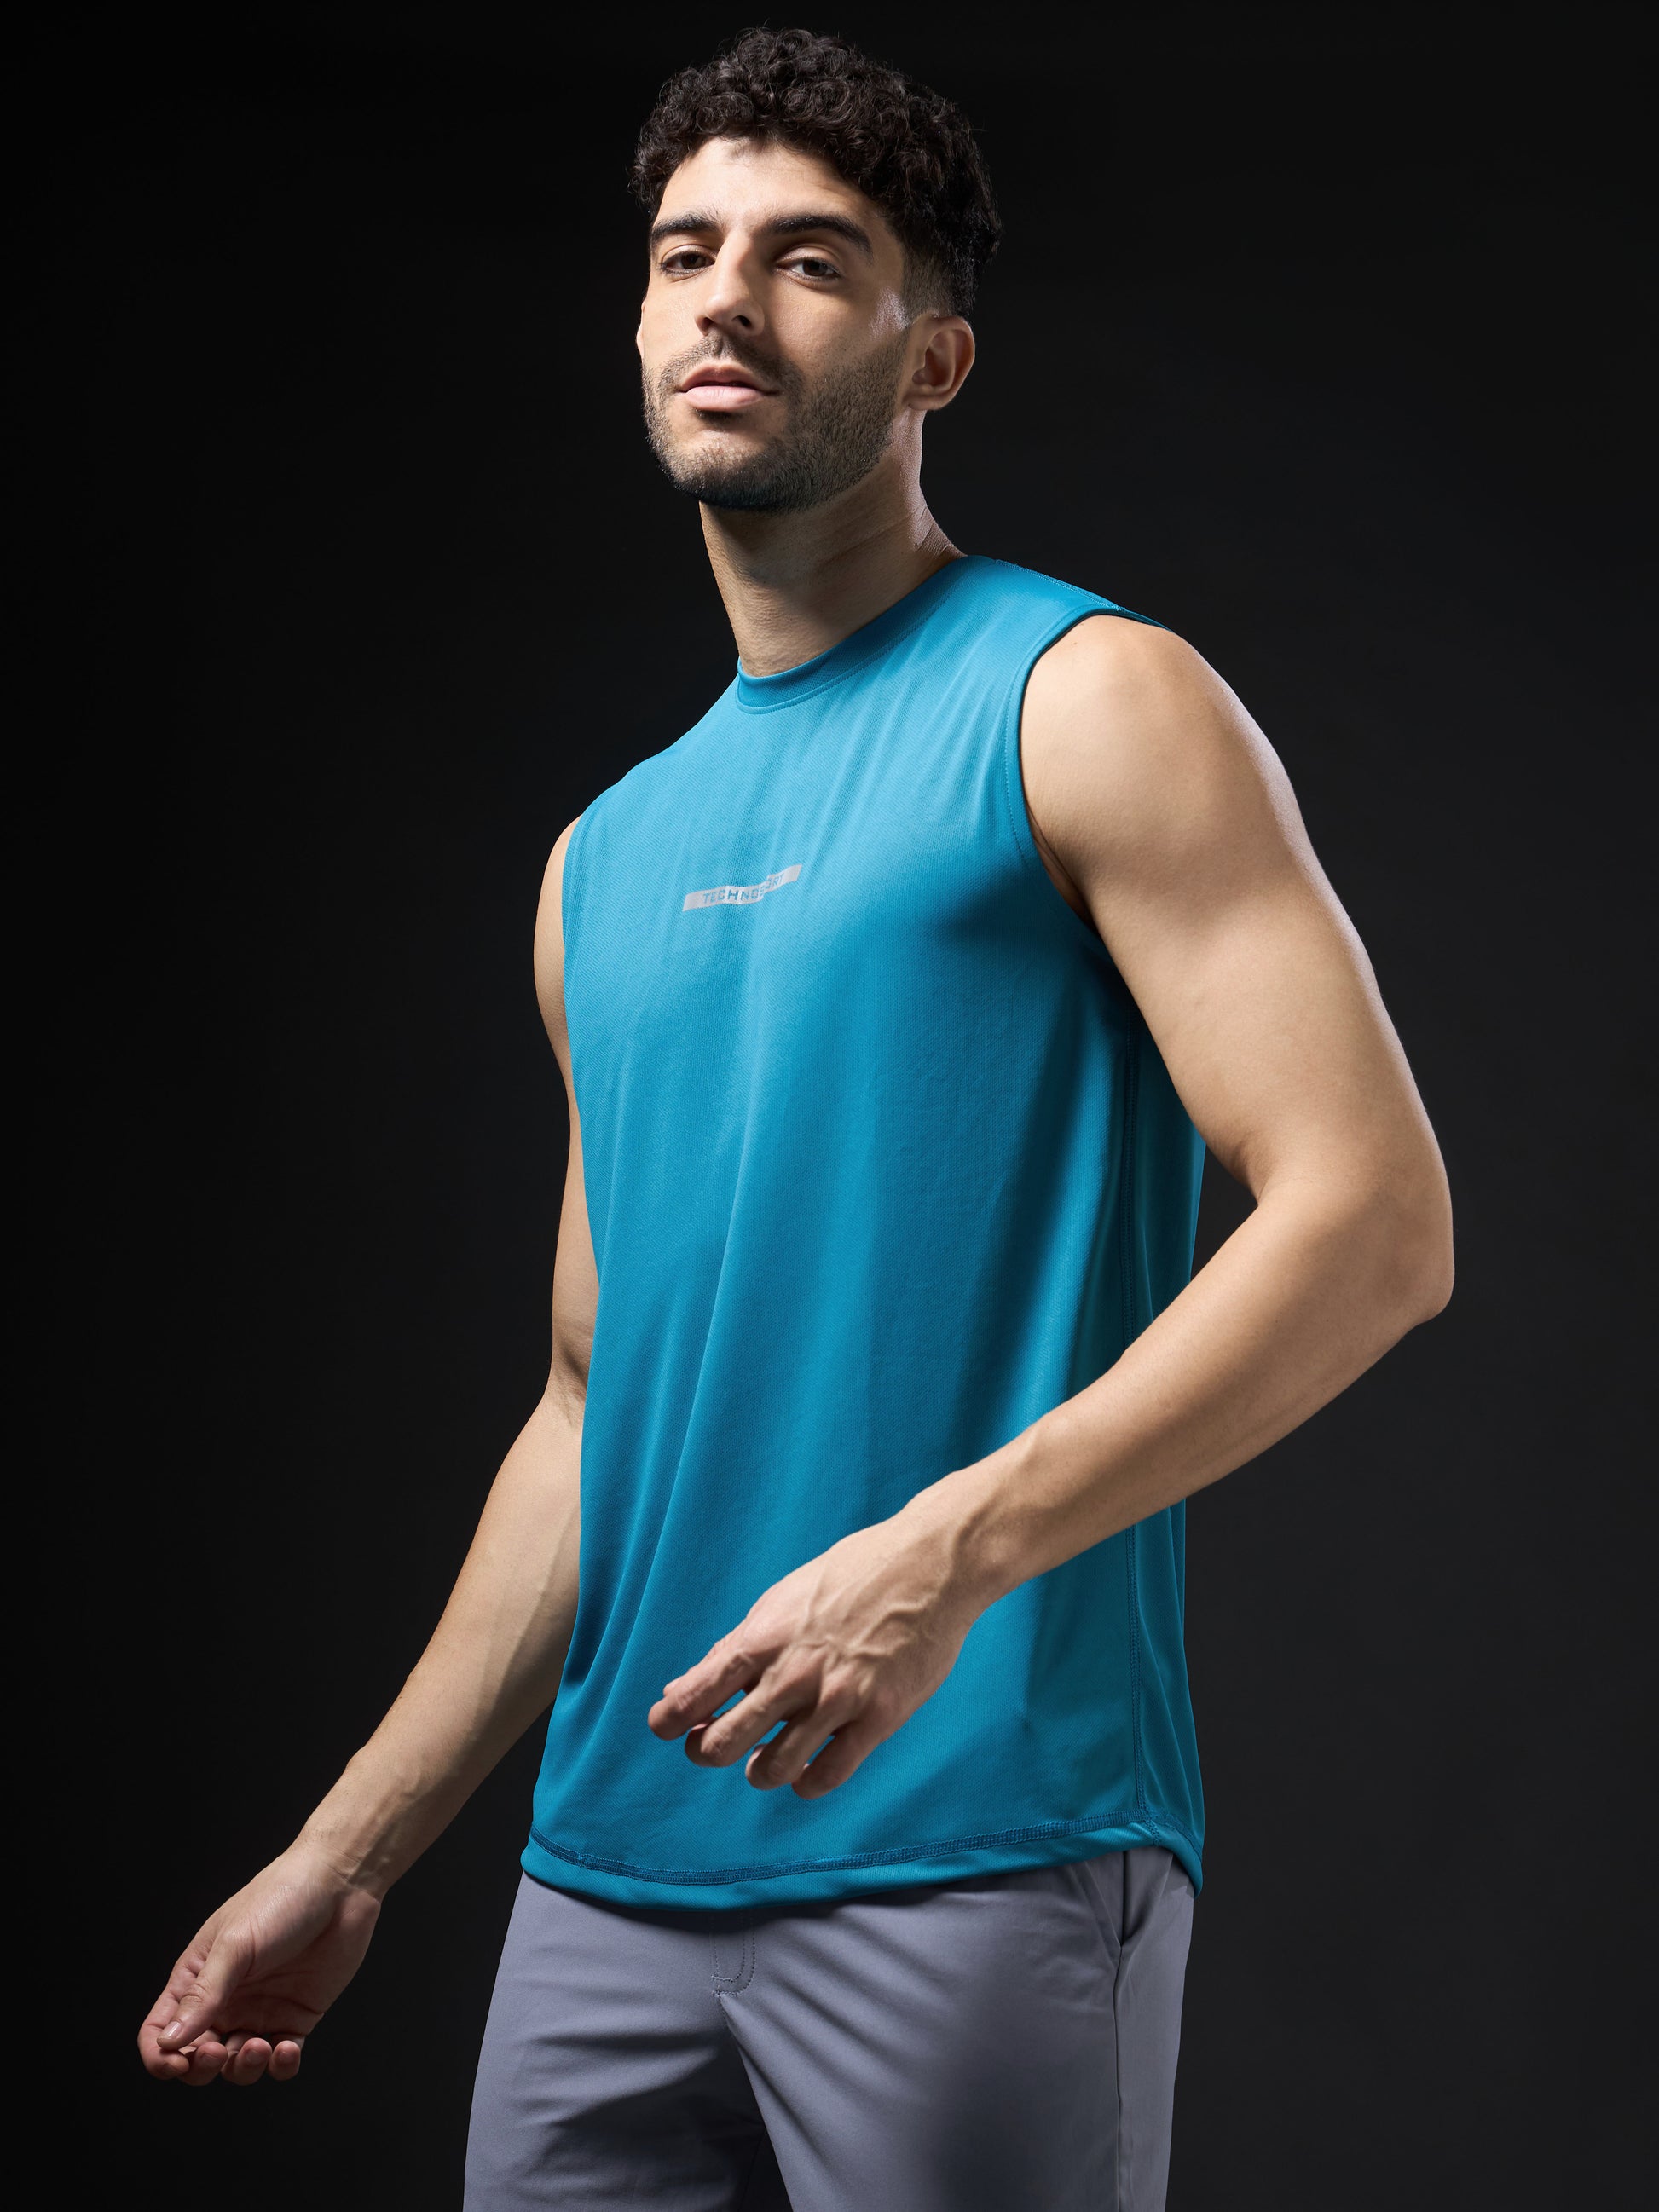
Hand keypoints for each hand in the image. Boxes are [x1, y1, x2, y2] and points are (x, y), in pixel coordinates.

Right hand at [137, 1843, 381, 2085]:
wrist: (340, 1885)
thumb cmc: (281, 1898)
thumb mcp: (235, 1945)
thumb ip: (203, 1995)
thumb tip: (169, 2042)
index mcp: (198, 1978)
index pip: (162, 2031)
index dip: (160, 2056)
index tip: (176, 2063)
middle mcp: (226, 2000)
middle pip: (196, 2058)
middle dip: (201, 2068)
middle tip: (218, 2053)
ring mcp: (261, 2011)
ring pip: (238, 2066)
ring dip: (243, 2068)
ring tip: (260, 2046)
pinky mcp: (297, 2017)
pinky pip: (281, 2060)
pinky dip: (280, 2066)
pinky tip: (286, 2050)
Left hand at [647, 1507, 982, 1797]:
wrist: (930, 1566)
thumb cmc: (852, 1575)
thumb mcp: (782, 1600)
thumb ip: (734, 1647)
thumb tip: (680, 1688)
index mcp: (764, 1637)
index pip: (695, 1694)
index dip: (669, 1720)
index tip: (666, 1728)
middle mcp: (794, 1672)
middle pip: (723, 1743)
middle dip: (706, 1751)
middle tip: (711, 1746)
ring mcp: (838, 1698)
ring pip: (772, 1769)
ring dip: (759, 1772)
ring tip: (763, 1762)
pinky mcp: (879, 1717)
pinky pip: (829, 1775)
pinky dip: (807, 1783)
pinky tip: (807, 1770)